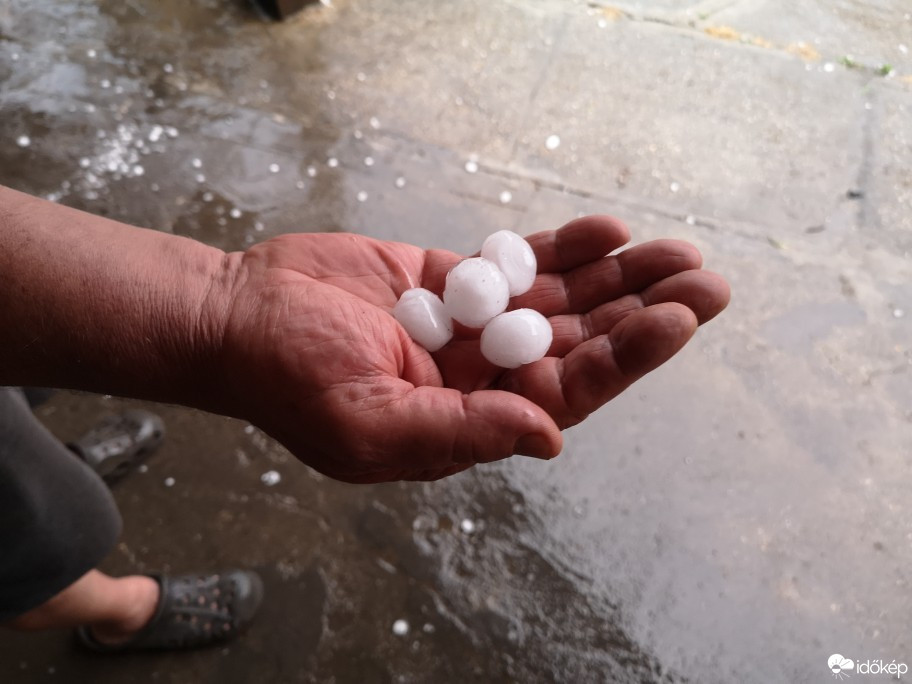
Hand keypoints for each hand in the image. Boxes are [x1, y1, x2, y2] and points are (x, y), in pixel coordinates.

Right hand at [211, 216, 728, 482]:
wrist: (239, 315)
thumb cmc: (287, 378)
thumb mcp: (368, 424)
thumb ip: (460, 432)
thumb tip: (550, 439)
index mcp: (471, 421)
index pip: (566, 392)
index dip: (624, 358)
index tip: (676, 318)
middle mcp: (483, 377)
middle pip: (581, 344)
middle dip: (643, 313)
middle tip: (704, 281)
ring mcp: (472, 326)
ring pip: (562, 300)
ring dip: (621, 277)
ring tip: (679, 251)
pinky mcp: (455, 281)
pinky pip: (521, 263)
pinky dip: (564, 248)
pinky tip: (608, 231)